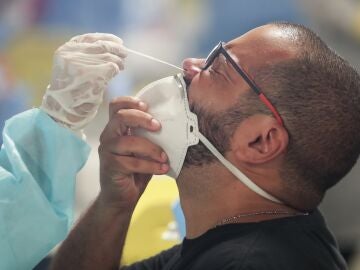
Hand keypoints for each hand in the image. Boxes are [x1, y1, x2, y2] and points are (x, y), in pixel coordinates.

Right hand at [41, 33, 126, 129]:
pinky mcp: (92, 76)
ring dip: (118, 61)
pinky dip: (116, 69)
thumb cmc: (72, 90)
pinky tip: (117, 72)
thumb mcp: (72, 67)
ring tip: (121, 66)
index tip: (118, 41)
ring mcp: (81, 65)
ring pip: (108, 57)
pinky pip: (111, 68)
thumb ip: (85, 55)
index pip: (90, 38)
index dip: (106, 38)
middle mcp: (71, 55)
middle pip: (101, 46)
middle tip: (125, 54)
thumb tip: (111, 45)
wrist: (64, 109)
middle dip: (116, 49)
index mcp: (66, 50)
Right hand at [98, 97, 168, 211]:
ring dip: (151, 148)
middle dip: (142, 119)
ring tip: (164, 157)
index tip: (148, 106)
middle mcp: (108, 136)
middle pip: (120, 116)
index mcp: (116, 128)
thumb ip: (149, 135)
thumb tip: (171, 123)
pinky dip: (150, 166)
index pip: (116, 105)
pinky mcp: (110, 166)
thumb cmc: (135, 170)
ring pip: (128, 141)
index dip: (131, 101)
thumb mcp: (144, 149)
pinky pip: (132, 162)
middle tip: (158, 127)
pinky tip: (162, 169)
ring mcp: (107, 151)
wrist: (122, 197)